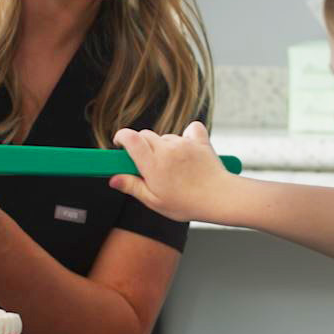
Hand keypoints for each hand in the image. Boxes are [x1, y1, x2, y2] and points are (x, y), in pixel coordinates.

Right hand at [109, 121, 228, 221]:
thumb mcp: (154, 201)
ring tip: (172, 167)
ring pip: (165, 137)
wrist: (220, 198)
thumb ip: (132, 186)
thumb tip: (113, 179)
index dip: (121, 137)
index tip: (119, 144)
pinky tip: (188, 151)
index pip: (130, 138)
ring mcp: (184, 143)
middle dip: (140, 145)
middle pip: (145, 135)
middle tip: (146, 163)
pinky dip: (186, 137)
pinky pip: (190, 130)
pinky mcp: (199, 141)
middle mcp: (167, 149)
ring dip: (163, 146)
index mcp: (153, 164)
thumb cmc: (187, 204)